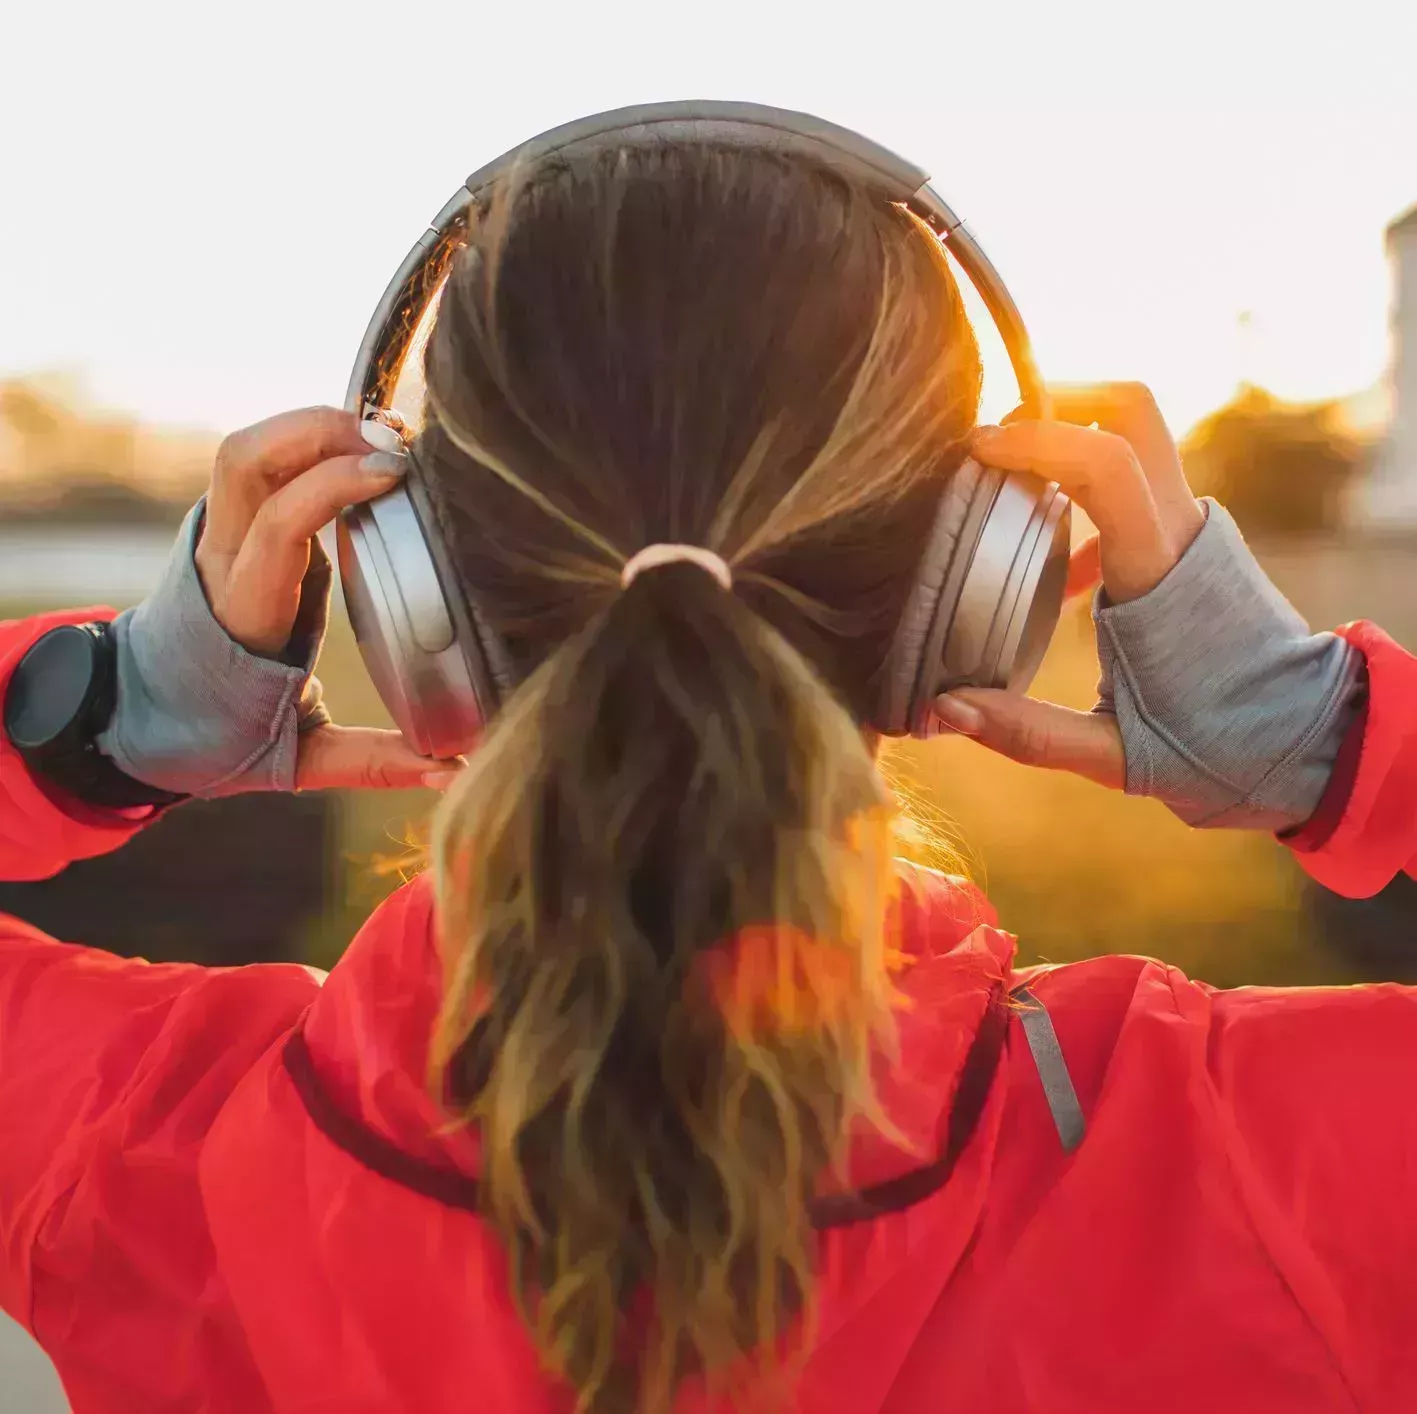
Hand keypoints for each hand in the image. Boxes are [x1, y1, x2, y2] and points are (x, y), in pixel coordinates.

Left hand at [99, 406, 460, 795]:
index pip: (281, 523)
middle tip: (391, 442)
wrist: (139, 718)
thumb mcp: (298, 757)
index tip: (395, 478)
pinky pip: (260, 460)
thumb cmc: (224, 738)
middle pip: (247, 458)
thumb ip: (374, 762)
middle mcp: (220, 561)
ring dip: (312, 426)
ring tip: (381, 437)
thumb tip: (453, 770)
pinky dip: (308, 440)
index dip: (336, 485)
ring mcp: (215, 534)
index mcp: (246, 614)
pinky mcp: (227, 523)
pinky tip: (358, 450)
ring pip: (248, 447)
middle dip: (319, 431)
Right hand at [930, 383, 1204, 789]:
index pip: (1106, 464)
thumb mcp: (1112, 755)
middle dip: (1060, 396)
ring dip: (1070, 435)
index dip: (1037, 438)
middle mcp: (1183, 532)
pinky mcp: (1191, 539)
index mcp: (1157, 576)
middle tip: (996, 434)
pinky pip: (1135, 484)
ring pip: (1135, 434)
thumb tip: (944, 710)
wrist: (1300, 736)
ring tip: (1007, 479)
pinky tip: (1053, 562)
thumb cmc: (1211, 747)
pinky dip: (1086, 493)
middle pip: (1131, 410)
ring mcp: (1193, 527)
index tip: (978, 449)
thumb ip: (1028, 733)